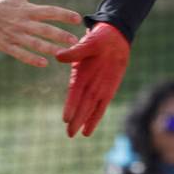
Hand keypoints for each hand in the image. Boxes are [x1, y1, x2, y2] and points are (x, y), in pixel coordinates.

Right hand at [0, 0, 81, 66]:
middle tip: (75, 41)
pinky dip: (32, 59)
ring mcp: (14, 34)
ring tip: (63, 53)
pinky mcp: (6, 45)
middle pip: (45, 29)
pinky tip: (44, 63)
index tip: (78, 19)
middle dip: (61, 35)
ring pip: (35, 43)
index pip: (50, 11)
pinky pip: (21, 54)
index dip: (65, 15)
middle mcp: (22, 22)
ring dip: (50, 48)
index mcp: (27, 8)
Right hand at [56, 22, 130, 136]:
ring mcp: (98, 89)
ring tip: (75, 134)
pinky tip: (88, 130)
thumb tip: (58, 56)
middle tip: (69, 134)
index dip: (70, 106)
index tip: (65, 118)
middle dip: (75, 120)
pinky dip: (95, 118)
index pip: (74, 93)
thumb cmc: (99, 39)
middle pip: (81, 105)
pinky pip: (101, 107)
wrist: (114, 38)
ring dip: (83, 121)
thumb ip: (75, 51)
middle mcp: (87, 84)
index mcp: (79, 74)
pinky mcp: (108, 91)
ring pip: (89, 109)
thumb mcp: (88, 43)